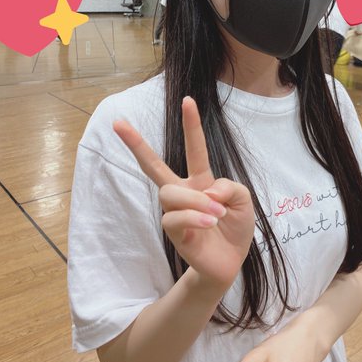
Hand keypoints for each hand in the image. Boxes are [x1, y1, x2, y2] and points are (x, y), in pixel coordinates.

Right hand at [113, 96, 255, 289]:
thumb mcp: (244, 200)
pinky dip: (195, 217)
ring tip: (216, 213)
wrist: (230, 261)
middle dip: (135, 144)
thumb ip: (229, 186)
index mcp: (200, 179)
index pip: (194, 148)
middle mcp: (183, 192)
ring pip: (170, 193)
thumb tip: (206, 189)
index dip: (191, 125)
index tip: (187, 100)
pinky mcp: (173, 232)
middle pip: (153, 166)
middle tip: (118, 123)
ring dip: (196, 201)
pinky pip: (175, 217)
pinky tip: (209, 222)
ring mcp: (175, 211)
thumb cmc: (234, 227)